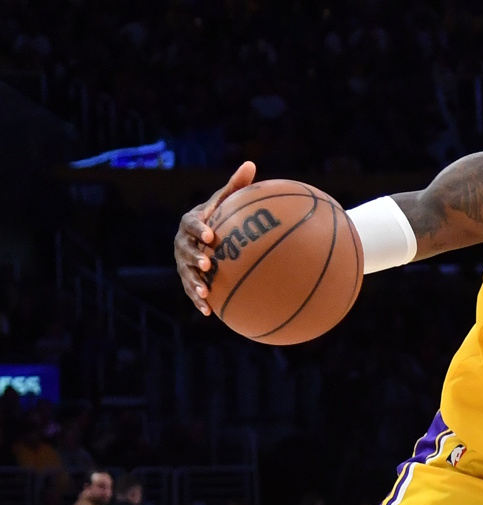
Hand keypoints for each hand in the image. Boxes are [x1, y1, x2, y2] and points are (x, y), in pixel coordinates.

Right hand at [175, 161, 256, 315]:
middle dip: (194, 257)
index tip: (210, 235)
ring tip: (205, 291)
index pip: (192, 224)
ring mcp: (184, 262)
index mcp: (192, 222)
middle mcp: (183, 242)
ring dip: (194, 282)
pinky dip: (199, 301)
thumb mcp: (228, 201)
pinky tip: (210, 312)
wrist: (208, 237)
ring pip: (185, 273)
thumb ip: (236, 186)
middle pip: (184, 250)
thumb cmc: (222, 216)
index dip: (199, 229)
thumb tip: (251, 164)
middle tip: (207, 263)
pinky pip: (192, 291)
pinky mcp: (190, 278)